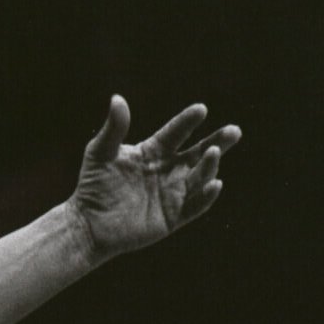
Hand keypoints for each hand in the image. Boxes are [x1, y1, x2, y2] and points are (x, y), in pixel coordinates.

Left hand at [72, 97, 240, 263]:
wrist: (89, 224)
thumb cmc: (92, 185)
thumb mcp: (100, 152)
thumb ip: (113, 128)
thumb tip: (117, 98)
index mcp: (153, 152)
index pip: (175, 134)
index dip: (188, 122)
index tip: (201, 110)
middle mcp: (168, 171)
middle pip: (198, 154)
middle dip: (217, 142)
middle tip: (234, 131)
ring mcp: (172, 194)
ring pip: (198, 178)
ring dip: (209, 166)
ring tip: (213, 151)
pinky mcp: (173, 217)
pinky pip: (195, 206)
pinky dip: (206, 197)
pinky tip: (215, 184)